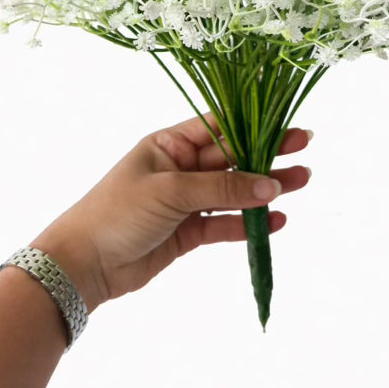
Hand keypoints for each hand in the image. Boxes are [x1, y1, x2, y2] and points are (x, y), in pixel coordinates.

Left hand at [28, 112, 312, 312]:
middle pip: (233, 158)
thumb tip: (270, 184)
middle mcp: (180, 168)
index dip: (254, 124)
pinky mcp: (188, 232)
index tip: (287, 123)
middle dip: (268, 154)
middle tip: (305, 149)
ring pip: (234, 192)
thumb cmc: (117, 212)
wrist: (84, 264)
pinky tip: (276, 221)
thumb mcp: (171, 192)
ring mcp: (185, 201)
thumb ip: (223, 188)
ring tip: (301, 182)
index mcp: (169, 144)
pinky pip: (225, 224)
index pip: (219, 127)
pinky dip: (250, 223)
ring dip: (265, 188)